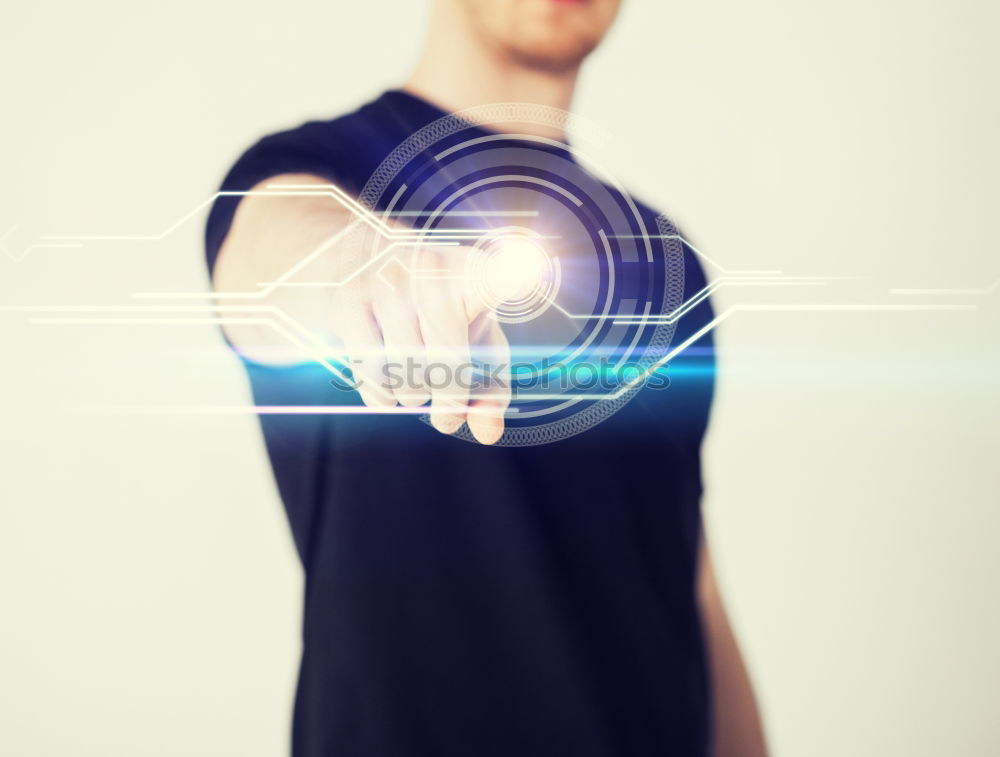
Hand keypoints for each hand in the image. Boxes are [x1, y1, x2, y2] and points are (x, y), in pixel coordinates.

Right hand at [331, 244, 512, 444]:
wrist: (366, 267)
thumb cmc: (440, 316)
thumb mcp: (475, 344)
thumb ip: (491, 392)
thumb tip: (487, 432)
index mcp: (475, 275)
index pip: (497, 274)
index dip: (512, 274)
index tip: (526, 267)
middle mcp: (432, 269)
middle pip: (448, 361)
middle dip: (449, 398)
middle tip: (446, 407)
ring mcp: (387, 281)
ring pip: (405, 371)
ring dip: (412, 397)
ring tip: (414, 388)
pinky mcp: (349, 300)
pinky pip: (370, 372)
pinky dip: (382, 397)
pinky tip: (387, 389)